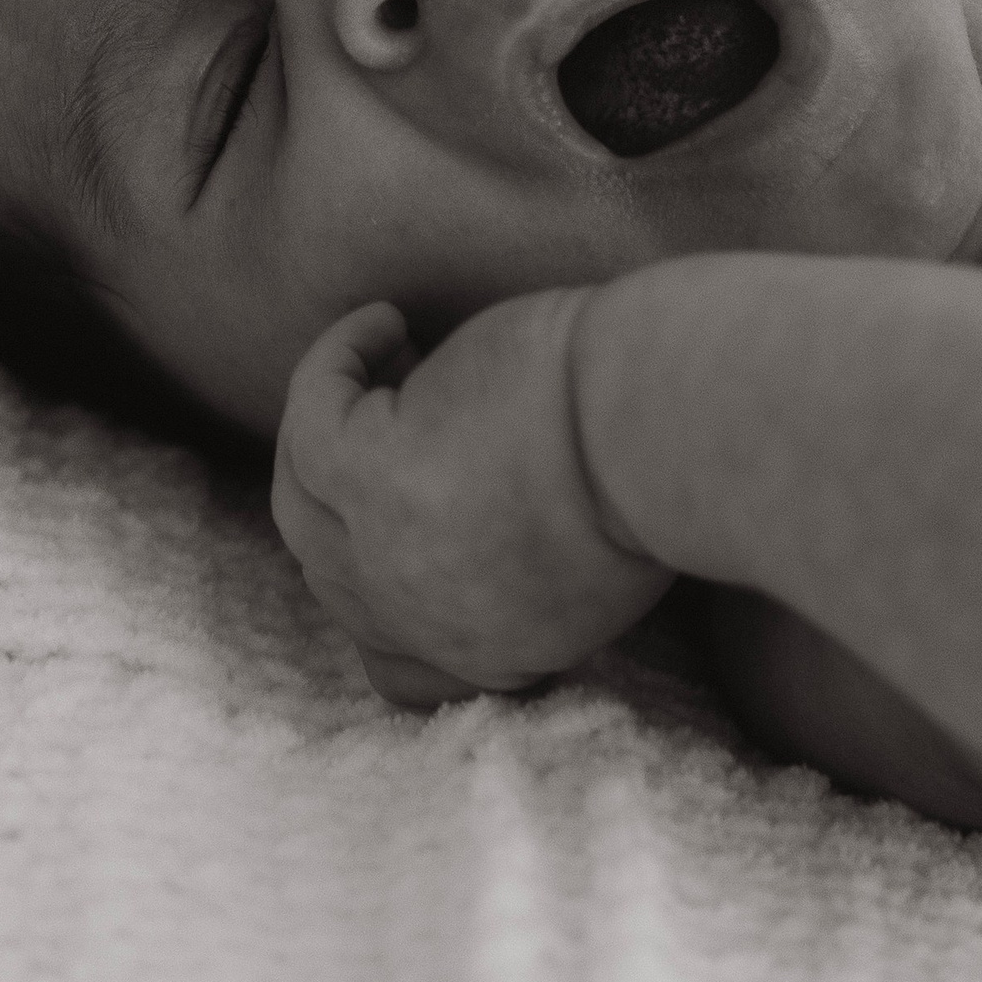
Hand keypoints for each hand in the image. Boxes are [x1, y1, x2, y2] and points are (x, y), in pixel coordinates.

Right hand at [272, 293, 675, 707]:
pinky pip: (309, 418)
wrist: (671, 436)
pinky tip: (385, 322)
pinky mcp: (367, 475)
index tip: (409, 510)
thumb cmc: (677, 470)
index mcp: (495, 656)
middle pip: (336, 574)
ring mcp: (384, 558)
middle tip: (413, 412)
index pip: (397, 659)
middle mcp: (427, 623)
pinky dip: (334, 363)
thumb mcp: (608, 568)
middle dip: (359, 495)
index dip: (383, 587)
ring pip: (305, 500)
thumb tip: (497, 506)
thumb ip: (539, 567)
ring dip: (336, 425)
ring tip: (397, 357)